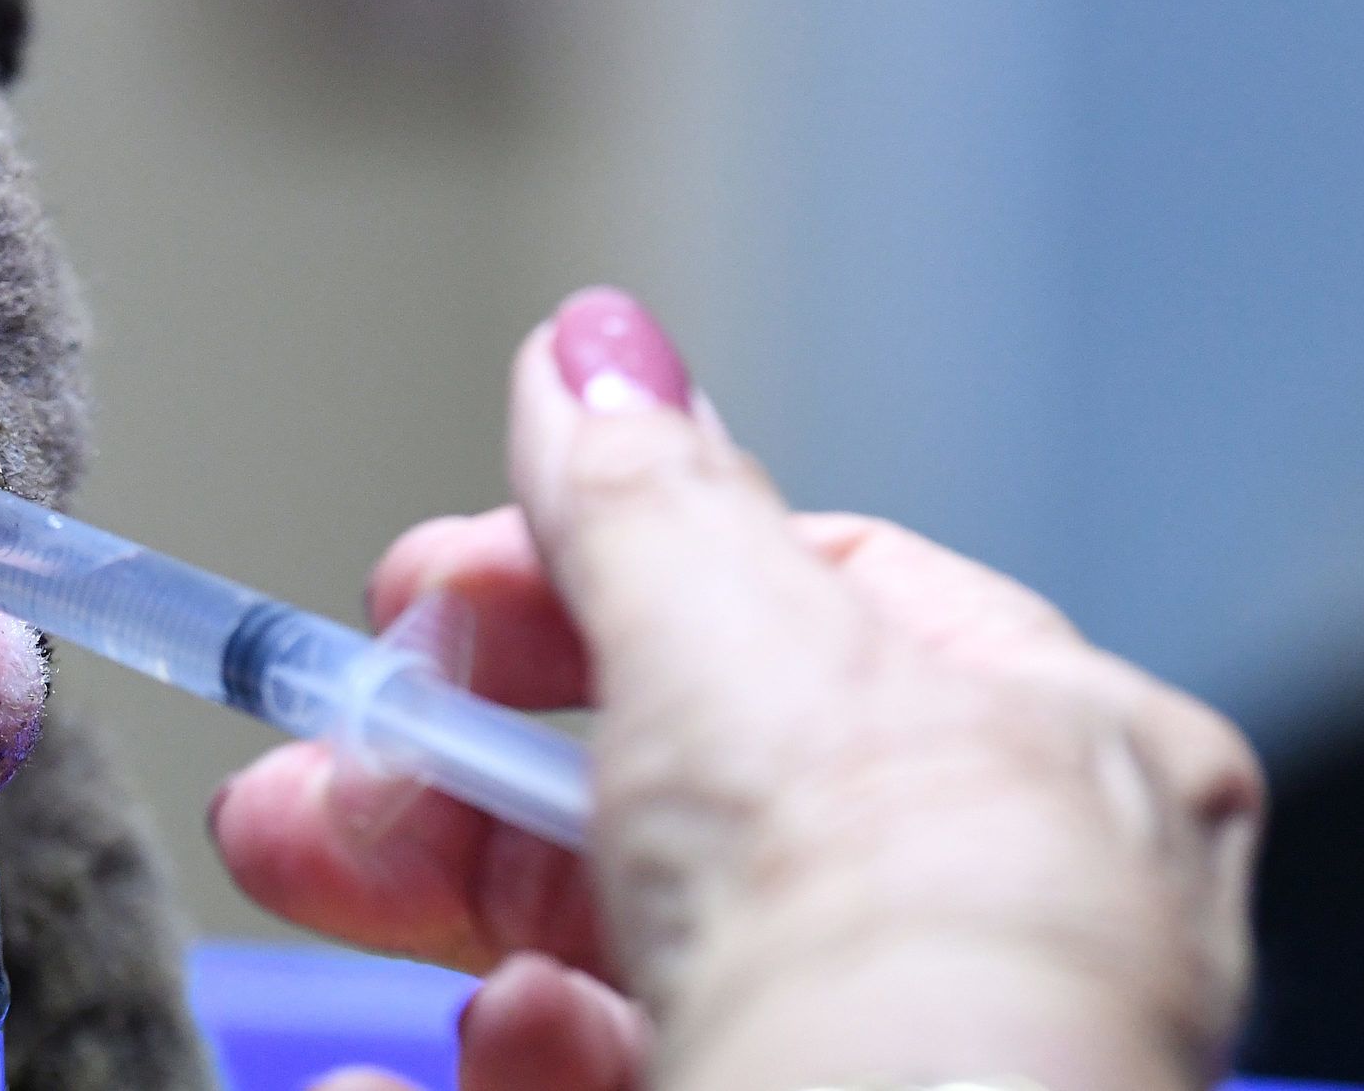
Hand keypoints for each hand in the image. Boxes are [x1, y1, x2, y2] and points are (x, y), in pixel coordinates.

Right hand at [213, 289, 1262, 1090]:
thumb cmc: (898, 936)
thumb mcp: (730, 643)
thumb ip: (639, 499)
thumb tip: (592, 346)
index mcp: (1050, 758)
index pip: (798, 611)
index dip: (584, 585)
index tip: (421, 594)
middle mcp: (982, 925)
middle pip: (670, 803)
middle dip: (453, 776)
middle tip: (312, 774)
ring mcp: (876, 1053)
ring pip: (624, 964)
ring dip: (454, 918)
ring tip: (326, 886)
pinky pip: (614, 1083)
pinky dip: (479, 1067)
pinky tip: (386, 1079)